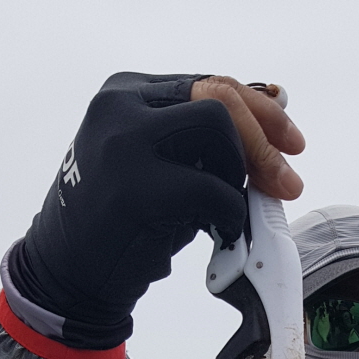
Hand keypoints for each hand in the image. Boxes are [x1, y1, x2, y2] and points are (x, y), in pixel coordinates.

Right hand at [7, 72, 303, 348]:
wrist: (67, 274)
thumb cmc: (119, 223)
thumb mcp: (158, 166)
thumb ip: (201, 141)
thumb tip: (272, 114)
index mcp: (126, 94)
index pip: (209, 84)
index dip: (260, 111)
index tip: (291, 142)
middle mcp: (121, 108)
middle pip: (218, 99)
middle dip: (264, 141)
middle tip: (287, 183)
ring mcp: (125, 146)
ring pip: (218, 130)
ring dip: (245, 173)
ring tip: (236, 208)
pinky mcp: (136, 190)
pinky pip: (212, 189)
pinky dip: (231, 212)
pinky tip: (223, 230)